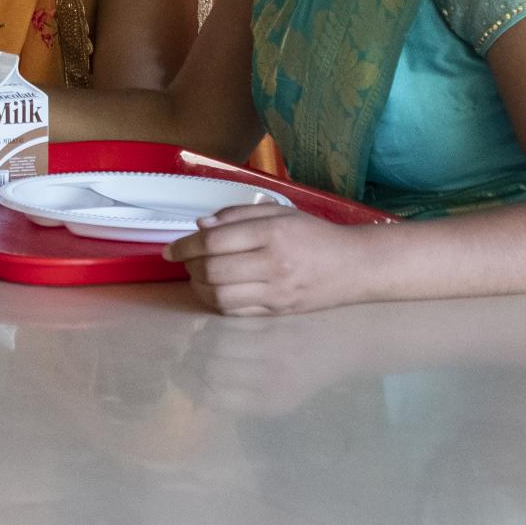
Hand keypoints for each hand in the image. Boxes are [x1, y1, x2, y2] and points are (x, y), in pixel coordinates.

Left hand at [164, 205, 365, 316]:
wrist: (355, 266)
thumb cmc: (314, 234)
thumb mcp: (278, 211)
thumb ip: (237, 215)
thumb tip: (200, 225)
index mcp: (272, 234)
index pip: (215, 241)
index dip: (185, 245)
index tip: (170, 248)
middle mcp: (274, 265)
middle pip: (213, 272)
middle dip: (189, 266)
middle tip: (185, 260)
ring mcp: (277, 293)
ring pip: (220, 297)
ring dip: (199, 287)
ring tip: (197, 275)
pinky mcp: (279, 313)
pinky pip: (236, 312)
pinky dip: (216, 302)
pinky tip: (214, 290)